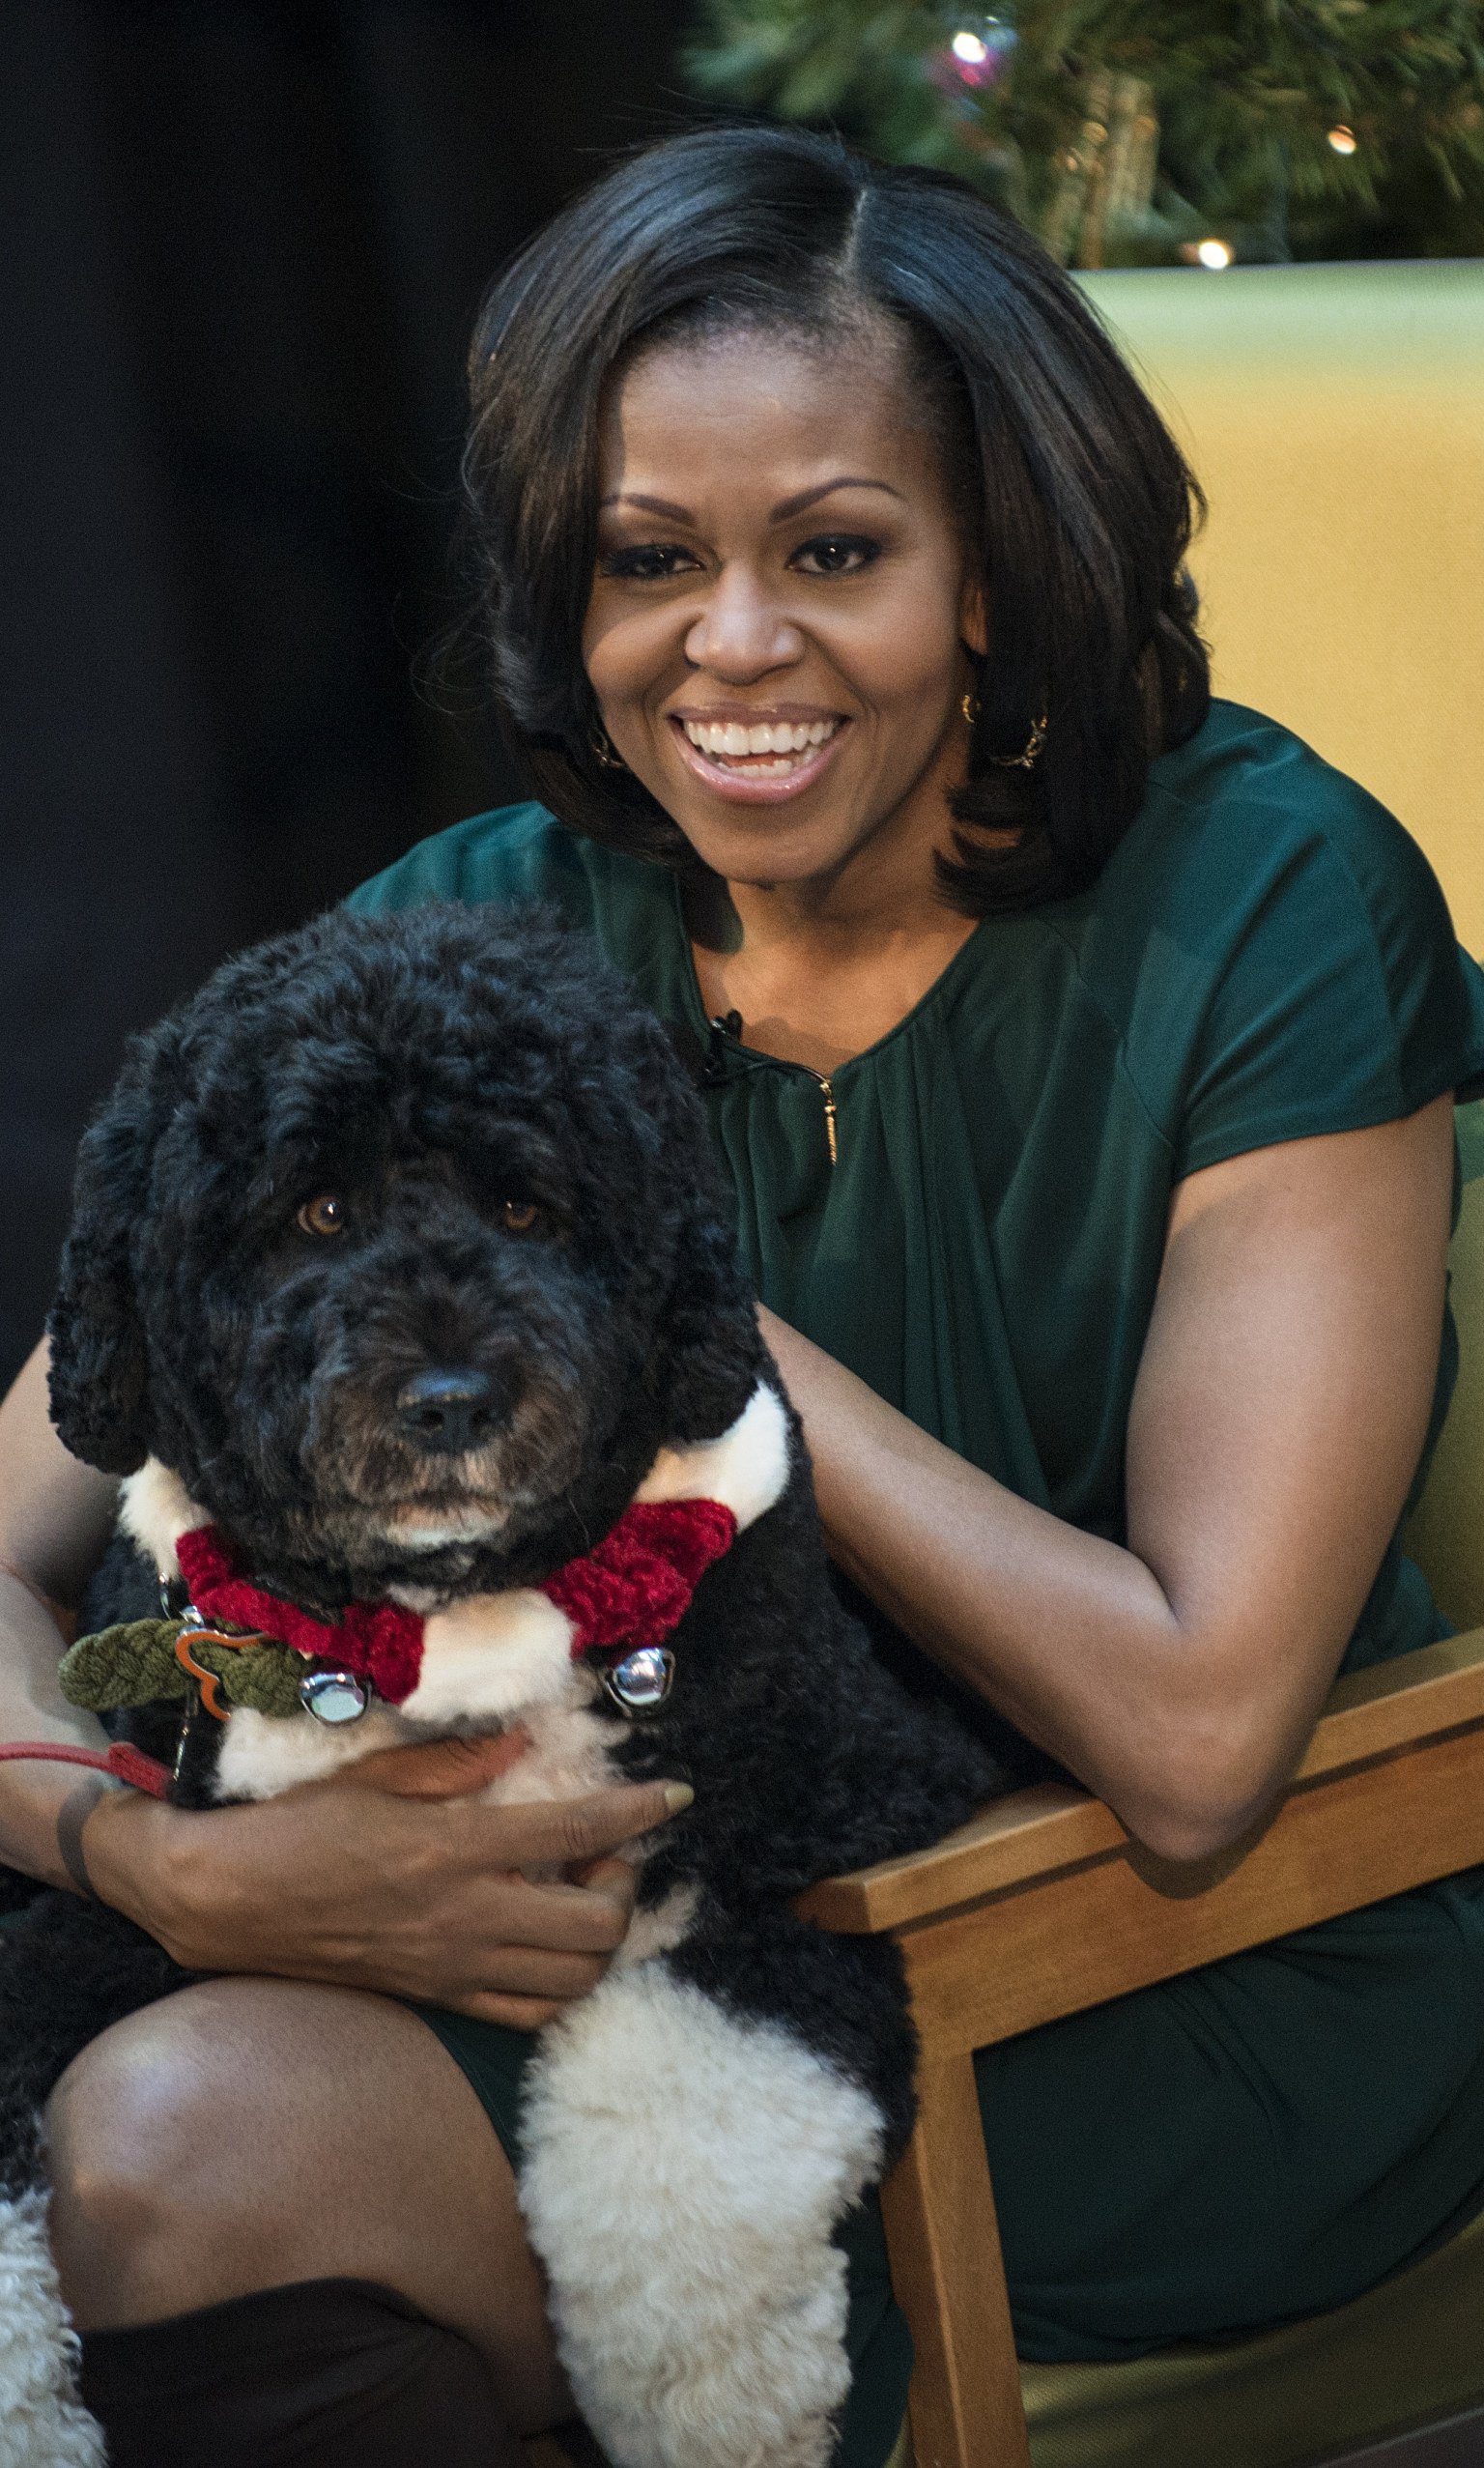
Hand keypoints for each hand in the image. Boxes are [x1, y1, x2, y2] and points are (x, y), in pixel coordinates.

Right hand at [80, 1734, 692, 2026]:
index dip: (639, 1812)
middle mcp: (468, 1914)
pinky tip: (549, 1946)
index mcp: (457, 1846)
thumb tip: (525, 1743)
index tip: (675, 1796)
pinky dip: (560, 1983)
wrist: (230, 1902)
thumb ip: (460, 1763)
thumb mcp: (377, 1775)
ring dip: (600, 1939)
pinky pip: (527, 2012)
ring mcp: (456, 1965)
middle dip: (626, 1885)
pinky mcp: (439, 1997)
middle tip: (609, 1852)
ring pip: (575, 1978)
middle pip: (598, 1923)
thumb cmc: (298, 1828)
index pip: (580, 1830)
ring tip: (583, 1897)